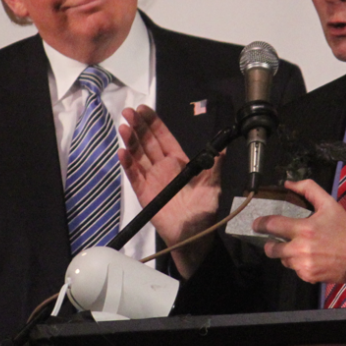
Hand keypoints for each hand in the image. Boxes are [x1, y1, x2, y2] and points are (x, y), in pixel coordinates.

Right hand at [118, 105, 221, 277]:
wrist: (192, 236)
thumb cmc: (204, 211)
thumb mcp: (212, 186)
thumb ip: (214, 167)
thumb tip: (222, 149)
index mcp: (179, 162)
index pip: (164, 138)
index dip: (154, 123)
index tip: (144, 109)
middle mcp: (163, 167)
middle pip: (148, 143)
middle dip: (139, 127)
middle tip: (129, 112)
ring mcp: (152, 180)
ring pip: (138, 156)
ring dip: (131, 141)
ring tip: (124, 127)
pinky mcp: (144, 194)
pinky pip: (134, 176)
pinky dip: (128, 165)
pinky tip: (123, 153)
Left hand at [255, 180, 345, 283]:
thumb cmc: (344, 228)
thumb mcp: (329, 204)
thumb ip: (308, 189)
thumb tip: (288, 183)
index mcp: (305, 229)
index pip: (273, 225)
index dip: (261, 223)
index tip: (256, 224)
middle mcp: (300, 249)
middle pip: (271, 249)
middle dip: (270, 243)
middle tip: (275, 239)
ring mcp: (303, 265)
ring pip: (283, 260)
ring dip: (286, 254)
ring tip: (299, 247)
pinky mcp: (308, 277)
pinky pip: (295, 270)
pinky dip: (298, 264)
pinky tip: (310, 258)